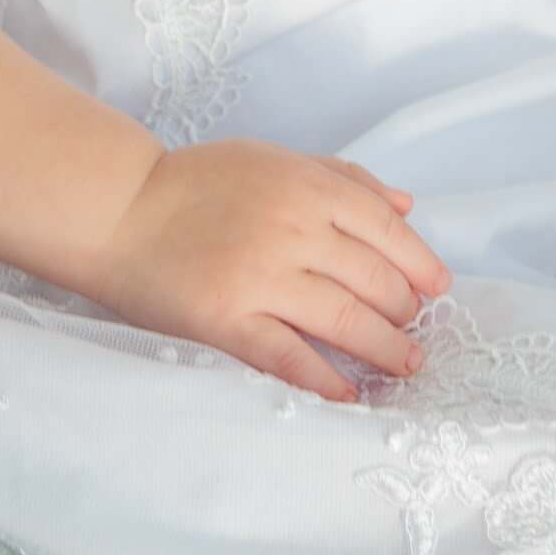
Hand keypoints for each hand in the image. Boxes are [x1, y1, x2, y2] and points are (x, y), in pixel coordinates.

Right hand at [84, 139, 455, 402]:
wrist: (119, 210)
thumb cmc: (197, 184)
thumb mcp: (271, 160)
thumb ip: (339, 177)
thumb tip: (405, 206)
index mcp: (305, 185)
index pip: (386, 229)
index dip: (419, 262)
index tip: (436, 288)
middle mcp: (293, 230)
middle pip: (374, 278)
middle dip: (404, 310)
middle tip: (413, 329)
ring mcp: (262, 278)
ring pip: (345, 320)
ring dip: (385, 349)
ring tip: (405, 365)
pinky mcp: (229, 321)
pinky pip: (291, 358)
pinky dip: (327, 381)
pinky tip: (350, 395)